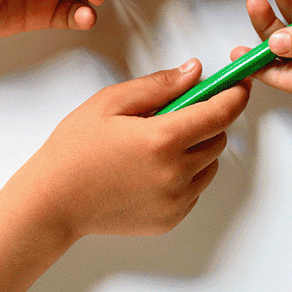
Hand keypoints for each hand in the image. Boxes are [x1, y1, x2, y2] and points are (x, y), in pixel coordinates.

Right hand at [17, 59, 250, 236]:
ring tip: (157, 143)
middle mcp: (176, 173)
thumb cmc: (74, 150)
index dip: (235, 94)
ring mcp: (175, 200)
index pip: (220, 113)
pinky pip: (195, 188)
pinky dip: (185, 174)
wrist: (53, 202)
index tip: (238, 84)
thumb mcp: (111, 102)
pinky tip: (151, 168)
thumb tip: (194, 72)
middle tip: (177, 112)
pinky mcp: (171, 219)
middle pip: (219, 138)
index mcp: (162, 139)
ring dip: (197, 148)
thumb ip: (159, 85)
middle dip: (208, 120)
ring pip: (210, 165)